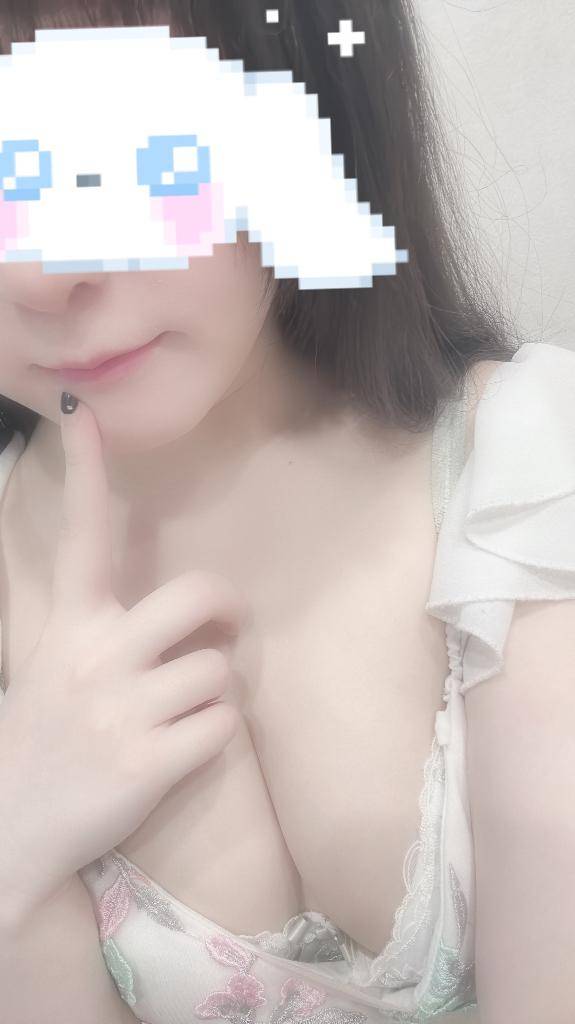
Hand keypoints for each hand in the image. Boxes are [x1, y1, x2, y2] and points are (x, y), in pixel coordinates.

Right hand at [0, 395, 248, 922]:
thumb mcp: (52, 667)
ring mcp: (122, 710)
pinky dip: (215, 735)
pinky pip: (225, 723)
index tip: (85, 414)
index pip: (80, 536)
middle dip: (225, 607)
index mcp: (68, 627)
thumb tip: (163, 604)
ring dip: (215, 690)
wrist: (14, 832)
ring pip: (220, 669)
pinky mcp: (149, 762)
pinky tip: (181, 749)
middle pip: (199, 595)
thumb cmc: (43, 739)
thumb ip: (97, 629)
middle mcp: (95, 657)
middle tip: (222, 625)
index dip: (84, 472)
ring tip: (181, 713)